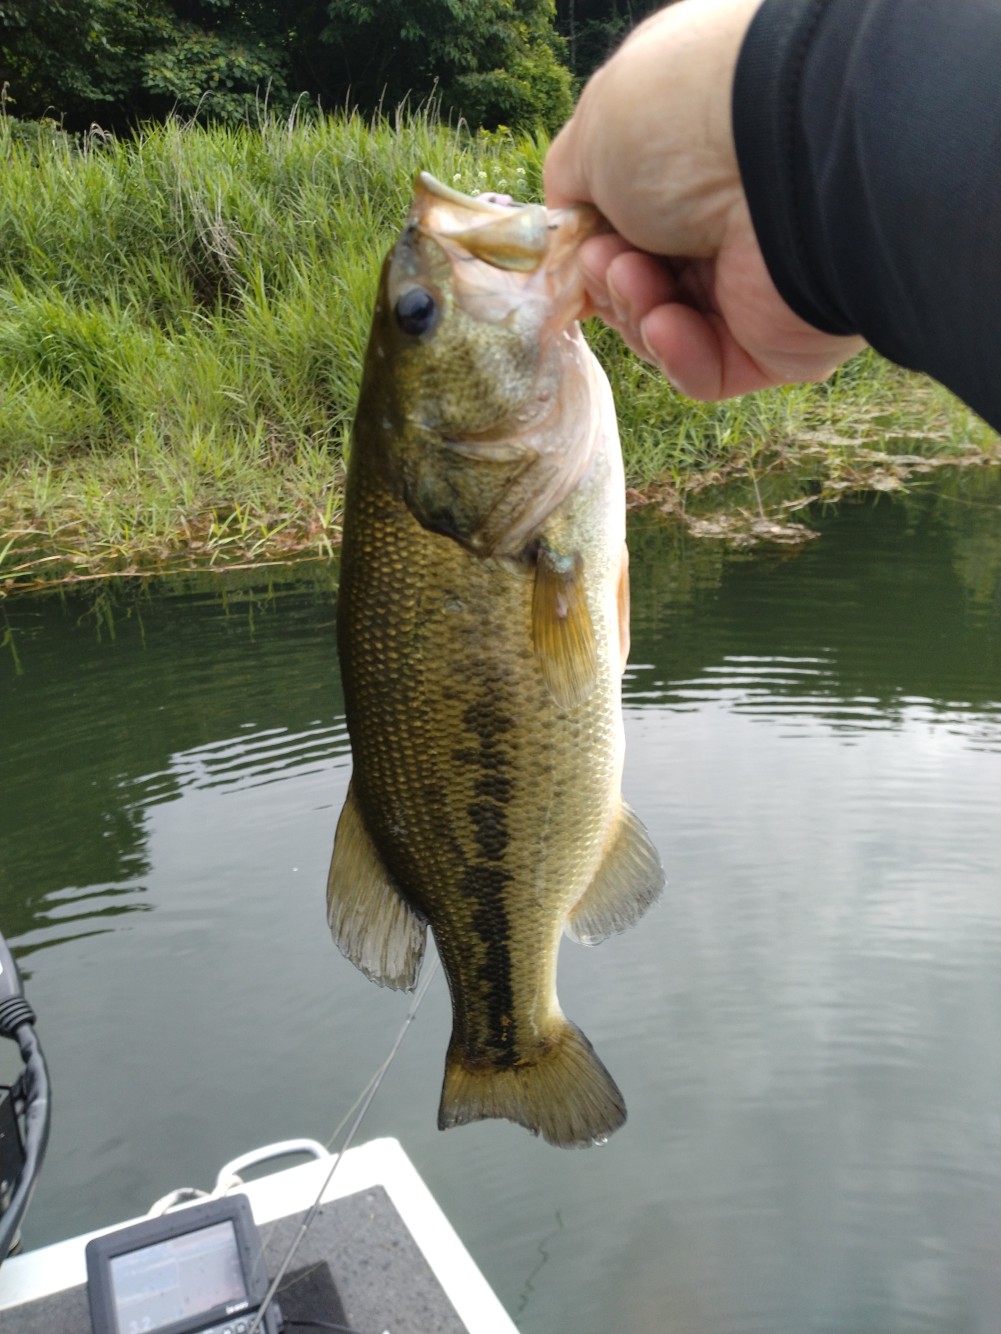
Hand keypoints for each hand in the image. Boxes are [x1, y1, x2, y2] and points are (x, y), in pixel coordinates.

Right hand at [544, 0, 864, 398]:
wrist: (781, 165)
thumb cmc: (683, 128)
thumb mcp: (597, 134)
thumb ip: (573, 183)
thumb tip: (572, 224)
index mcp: (694, 170)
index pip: (630, 228)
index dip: (594, 245)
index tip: (579, 244)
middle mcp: (729, 226)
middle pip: (640, 286)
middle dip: (609, 280)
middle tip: (610, 261)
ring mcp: (754, 289)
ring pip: (662, 332)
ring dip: (634, 311)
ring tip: (638, 279)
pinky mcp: (776, 346)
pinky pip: (705, 373)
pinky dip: (674, 355)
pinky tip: (668, 322)